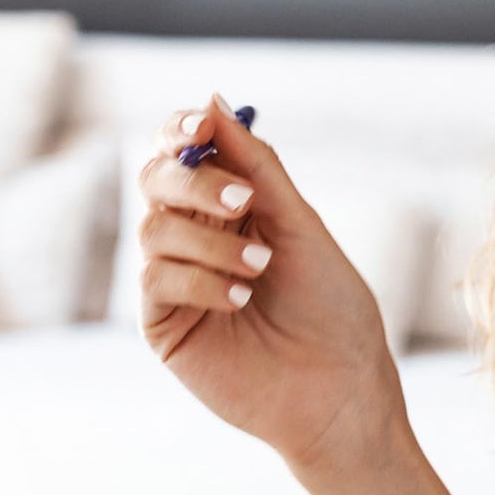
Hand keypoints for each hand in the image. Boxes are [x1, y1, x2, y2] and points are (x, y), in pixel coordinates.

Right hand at [138, 93, 405, 480]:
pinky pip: (154, 279)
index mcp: (229, 208)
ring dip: (210, 242)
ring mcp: (174, 281)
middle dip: (194, 180)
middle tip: (242, 201)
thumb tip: (213, 102)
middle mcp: (194, 238)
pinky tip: (239, 299)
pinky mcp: (162, 325)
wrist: (341, 392)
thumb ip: (257, 167)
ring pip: (153, 228)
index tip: (199, 126)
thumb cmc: (334, 312)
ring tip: (260, 270)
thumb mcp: (301, 227)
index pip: (183, 152)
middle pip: (156, 179)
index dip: (181, 130)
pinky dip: (198, 279)